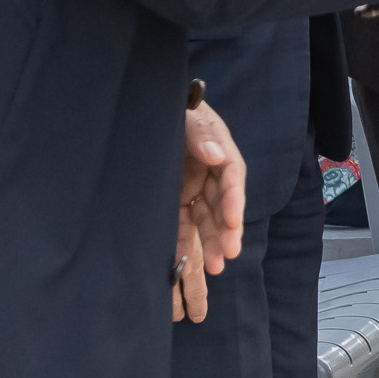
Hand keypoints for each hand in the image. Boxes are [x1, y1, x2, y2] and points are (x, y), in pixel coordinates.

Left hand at [175, 101, 244, 323]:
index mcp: (218, 148)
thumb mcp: (187, 113)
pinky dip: (185, 246)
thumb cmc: (174, 108)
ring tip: (214, 268)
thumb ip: (199, 131)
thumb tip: (215, 154)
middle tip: (228, 255)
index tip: (233, 222)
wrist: (145, 112)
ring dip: (211, 244)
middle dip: (226, 231)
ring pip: (205, 221)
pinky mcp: (174, 202)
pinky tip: (186, 265)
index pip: (231, 175)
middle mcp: (209, 173)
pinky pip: (181, 226)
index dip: (233, 200)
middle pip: (221, 205)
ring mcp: (192, 189)